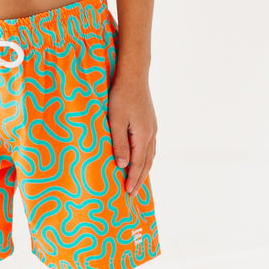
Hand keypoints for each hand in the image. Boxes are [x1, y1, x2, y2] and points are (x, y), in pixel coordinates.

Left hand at [107, 74, 156, 197]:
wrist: (133, 75)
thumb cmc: (120, 96)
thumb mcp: (115, 120)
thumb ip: (119, 143)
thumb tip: (122, 166)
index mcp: (143, 135)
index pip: (138, 164)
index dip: (133, 179)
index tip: (128, 193)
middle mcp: (151, 134)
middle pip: (147, 162)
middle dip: (140, 179)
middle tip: (133, 194)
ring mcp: (152, 127)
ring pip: (150, 155)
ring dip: (144, 170)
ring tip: (138, 181)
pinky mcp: (149, 122)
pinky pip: (149, 146)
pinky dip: (146, 157)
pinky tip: (141, 159)